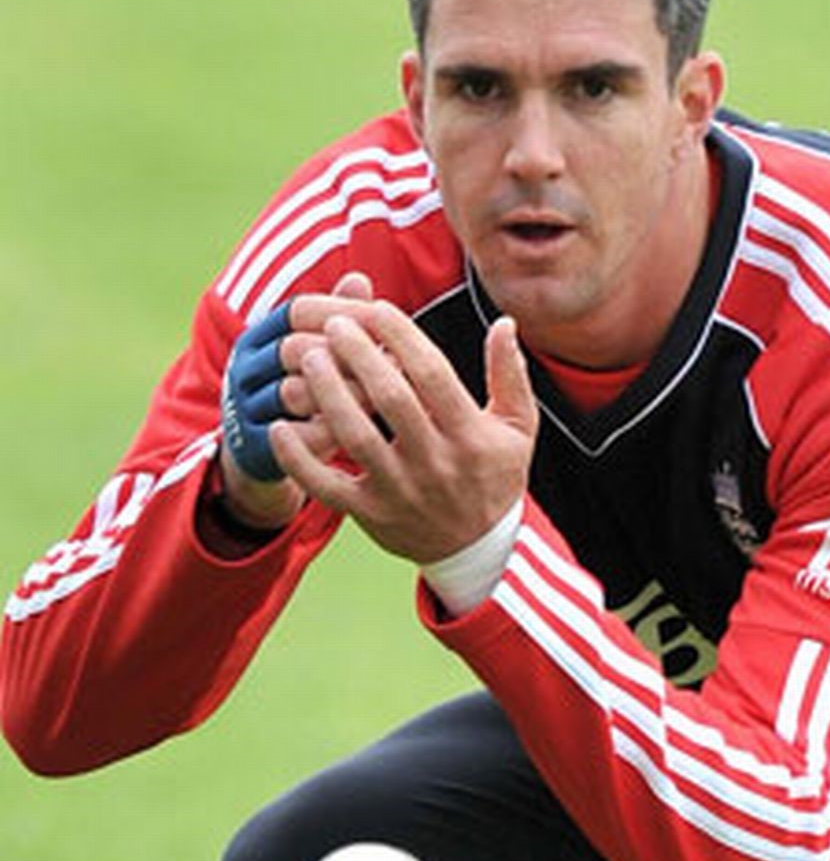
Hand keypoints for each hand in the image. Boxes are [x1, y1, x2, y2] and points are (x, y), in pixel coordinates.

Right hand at [215, 273, 373, 529]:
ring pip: (295, 392)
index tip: (389, 321)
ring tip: (388, 399)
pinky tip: (372, 434)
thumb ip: (339, 320)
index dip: (346, 313)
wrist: (263, 452)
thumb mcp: (321, 354)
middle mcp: (246, 366)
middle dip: (348, 356)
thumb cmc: (307, 392)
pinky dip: (334, 434)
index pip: (300, 311)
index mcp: (262, 336)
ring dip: (346, 395)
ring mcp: (245, 407)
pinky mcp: (254, 446)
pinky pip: (296, 438)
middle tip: (397, 364)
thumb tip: (361, 279)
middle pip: (295, 348)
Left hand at [269, 287, 539, 564]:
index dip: (402, 337)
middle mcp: (437, 463)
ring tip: (310, 358)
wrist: (479, 550)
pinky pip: (326, 485)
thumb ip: (510, 374)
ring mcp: (401, 491)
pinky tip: (280, 427)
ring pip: (355, 435)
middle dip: (359, 354)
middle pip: (392, 398)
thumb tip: (504, 322)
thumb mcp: (518, 428)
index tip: (377, 310)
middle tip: (335, 325)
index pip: (433, 375)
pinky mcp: (371, 514)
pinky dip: (298, 458)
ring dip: (328, 392)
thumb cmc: (495, 476)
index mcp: (471, 436)